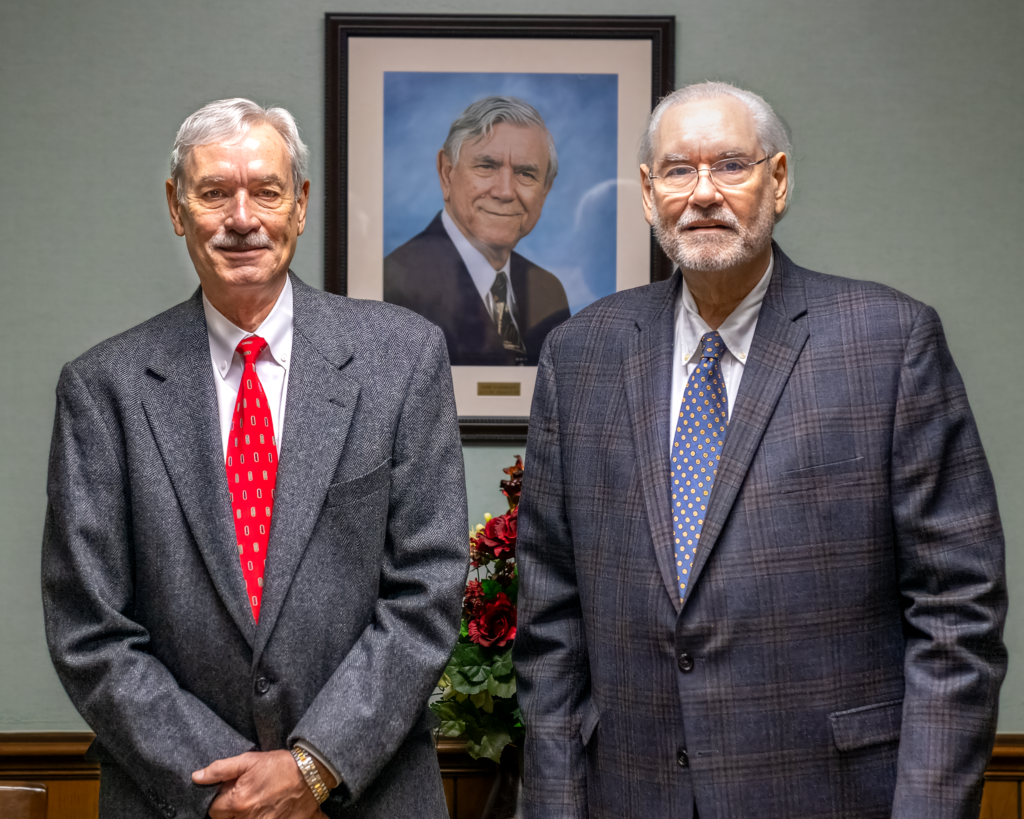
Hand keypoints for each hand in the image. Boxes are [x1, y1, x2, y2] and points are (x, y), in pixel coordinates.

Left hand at [192, 749, 324, 818]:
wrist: (311, 774)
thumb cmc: (279, 765)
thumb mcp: (249, 760)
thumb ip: (220, 769)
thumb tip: (196, 777)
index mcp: (237, 802)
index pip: (213, 811)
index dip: (220, 800)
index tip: (230, 791)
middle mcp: (247, 818)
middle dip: (231, 810)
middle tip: (244, 796)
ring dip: (245, 814)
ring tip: (257, 801)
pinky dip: (260, 817)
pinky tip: (266, 808)